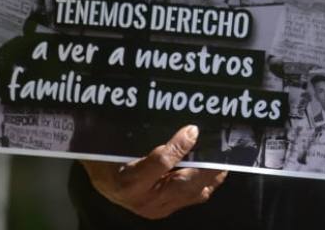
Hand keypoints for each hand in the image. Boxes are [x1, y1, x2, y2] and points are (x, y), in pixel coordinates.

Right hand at [81, 125, 227, 219]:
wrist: (101, 181)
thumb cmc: (106, 156)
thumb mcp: (116, 140)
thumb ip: (137, 130)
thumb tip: (167, 113)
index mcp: (128, 180)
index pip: (159, 164)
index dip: (178, 147)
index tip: (192, 129)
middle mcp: (143, 200)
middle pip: (182, 185)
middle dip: (206, 167)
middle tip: (221, 147)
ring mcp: (155, 208)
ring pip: (191, 194)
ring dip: (210, 177)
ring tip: (224, 158)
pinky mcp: (164, 210)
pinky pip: (190, 199)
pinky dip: (205, 184)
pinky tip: (215, 171)